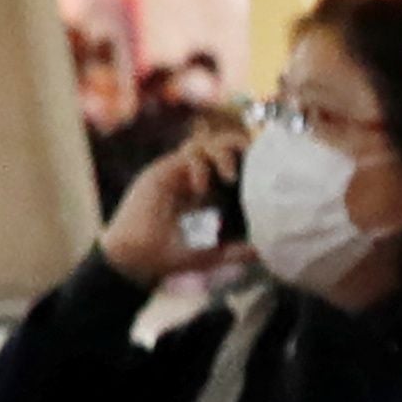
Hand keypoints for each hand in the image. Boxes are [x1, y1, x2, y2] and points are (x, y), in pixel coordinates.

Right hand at [100, 124, 252, 285]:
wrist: (135, 259)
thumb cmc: (169, 255)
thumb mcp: (211, 254)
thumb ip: (236, 251)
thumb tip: (263, 252)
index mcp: (206, 193)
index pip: (229, 163)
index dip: (246, 161)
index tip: (266, 170)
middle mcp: (193, 178)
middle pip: (218, 144)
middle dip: (238, 146)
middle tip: (253, 160)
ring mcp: (177, 173)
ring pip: (203, 143)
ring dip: (222, 153)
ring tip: (230, 177)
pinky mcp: (162, 172)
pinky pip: (186, 155)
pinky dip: (199, 166)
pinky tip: (201, 190)